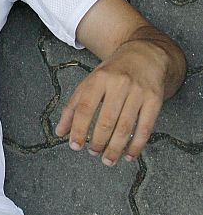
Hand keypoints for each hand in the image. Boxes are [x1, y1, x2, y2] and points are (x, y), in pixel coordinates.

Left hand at [54, 40, 169, 165]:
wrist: (145, 55)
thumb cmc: (113, 72)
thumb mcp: (90, 82)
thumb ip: (73, 107)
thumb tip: (60, 132)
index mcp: (98, 78)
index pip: (84, 107)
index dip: (78, 129)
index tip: (75, 146)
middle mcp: (118, 84)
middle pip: (106, 120)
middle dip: (98, 142)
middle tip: (93, 153)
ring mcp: (138, 92)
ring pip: (125, 127)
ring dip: (115, 148)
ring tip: (107, 159)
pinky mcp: (154, 100)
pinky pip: (145, 128)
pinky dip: (136, 146)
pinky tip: (128, 156)